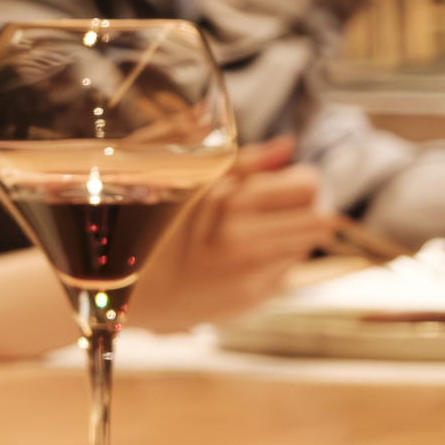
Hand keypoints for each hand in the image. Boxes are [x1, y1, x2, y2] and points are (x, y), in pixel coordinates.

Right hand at [126, 138, 326, 328]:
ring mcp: (251, 274)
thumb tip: (287, 146)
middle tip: (272, 211)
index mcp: (229, 202)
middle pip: (320, 219)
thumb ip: (244, 161)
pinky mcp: (252, 298)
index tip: (282, 184)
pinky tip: (237, 260)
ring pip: (306, 246)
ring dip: (289, 237)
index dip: (297, 182)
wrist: (124, 287)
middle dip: (301, 211)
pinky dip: (272, 262)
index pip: (307, 185)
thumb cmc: (150, 227)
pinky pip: (286, 271)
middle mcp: (246, 240)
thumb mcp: (188, 179)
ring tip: (251, 235)